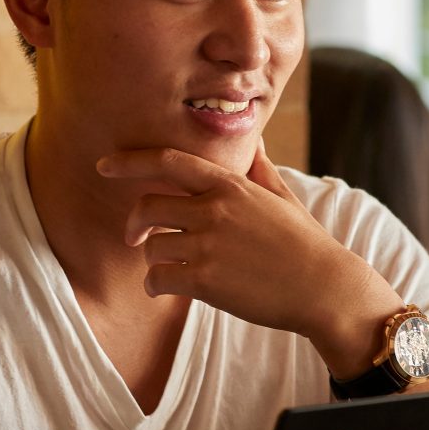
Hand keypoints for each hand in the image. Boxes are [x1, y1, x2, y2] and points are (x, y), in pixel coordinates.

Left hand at [97, 140, 401, 378]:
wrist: (324, 287)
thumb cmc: (304, 243)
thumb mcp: (281, 196)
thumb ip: (259, 168)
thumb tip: (255, 140)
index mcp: (230, 184)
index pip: (168, 161)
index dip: (130, 161)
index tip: (104, 165)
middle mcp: (215, 209)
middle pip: (148, 206)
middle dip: (135, 224)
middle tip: (135, 239)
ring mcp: (209, 245)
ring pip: (152, 246)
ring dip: (153, 260)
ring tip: (169, 269)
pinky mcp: (206, 281)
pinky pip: (158, 278)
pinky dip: (155, 286)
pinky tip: (166, 289)